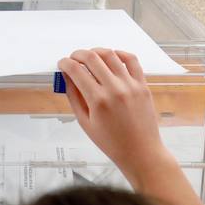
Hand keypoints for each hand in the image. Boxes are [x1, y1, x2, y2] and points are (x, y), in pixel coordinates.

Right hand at [57, 49, 167, 182]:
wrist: (141, 152)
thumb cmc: (112, 142)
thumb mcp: (85, 122)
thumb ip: (74, 96)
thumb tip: (66, 77)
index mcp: (98, 101)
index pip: (76, 70)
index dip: (65, 63)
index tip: (62, 64)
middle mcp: (115, 89)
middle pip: (91, 57)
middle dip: (77, 54)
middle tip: (73, 59)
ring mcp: (131, 85)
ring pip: (110, 54)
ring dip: (96, 51)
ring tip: (90, 57)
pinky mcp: (142, 85)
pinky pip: (132, 60)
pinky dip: (120, 53)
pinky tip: (112, 58)